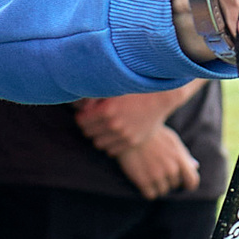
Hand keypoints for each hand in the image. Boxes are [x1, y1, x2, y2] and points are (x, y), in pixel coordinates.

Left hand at [74, 85, 194, 155]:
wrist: (160, 97)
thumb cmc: (134, 88)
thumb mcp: (113, 88)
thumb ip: (94, 96)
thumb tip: (78, 105)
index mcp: (107, 110)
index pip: (81, 121)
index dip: (81, 117)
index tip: (85, 113)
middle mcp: (115, 125)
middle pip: (88, 133)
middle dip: (88, 127)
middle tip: (93, 120)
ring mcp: (124, 135)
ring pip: (98, 143)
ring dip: (98, 136)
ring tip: (103, 128)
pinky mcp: (132, 142)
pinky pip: (111, 151)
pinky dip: (110, 144)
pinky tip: (113, 135)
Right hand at [115, 121, 200, 199]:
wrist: (129, 132)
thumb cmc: (152, 135)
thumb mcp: (171, 140)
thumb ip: (183, 155)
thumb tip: (195, 166)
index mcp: (180, 158)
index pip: (192, 181)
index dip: (187, 183)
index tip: (181, 182)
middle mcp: (171, 169)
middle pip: (174, 185)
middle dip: (167, 179)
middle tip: (156, 168)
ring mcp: (157, 176)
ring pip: (162, 191)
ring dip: (156, 185)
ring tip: (148, 172)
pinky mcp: (143, 181)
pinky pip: (150, 195)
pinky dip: (147, 190)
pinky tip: (142, 179)